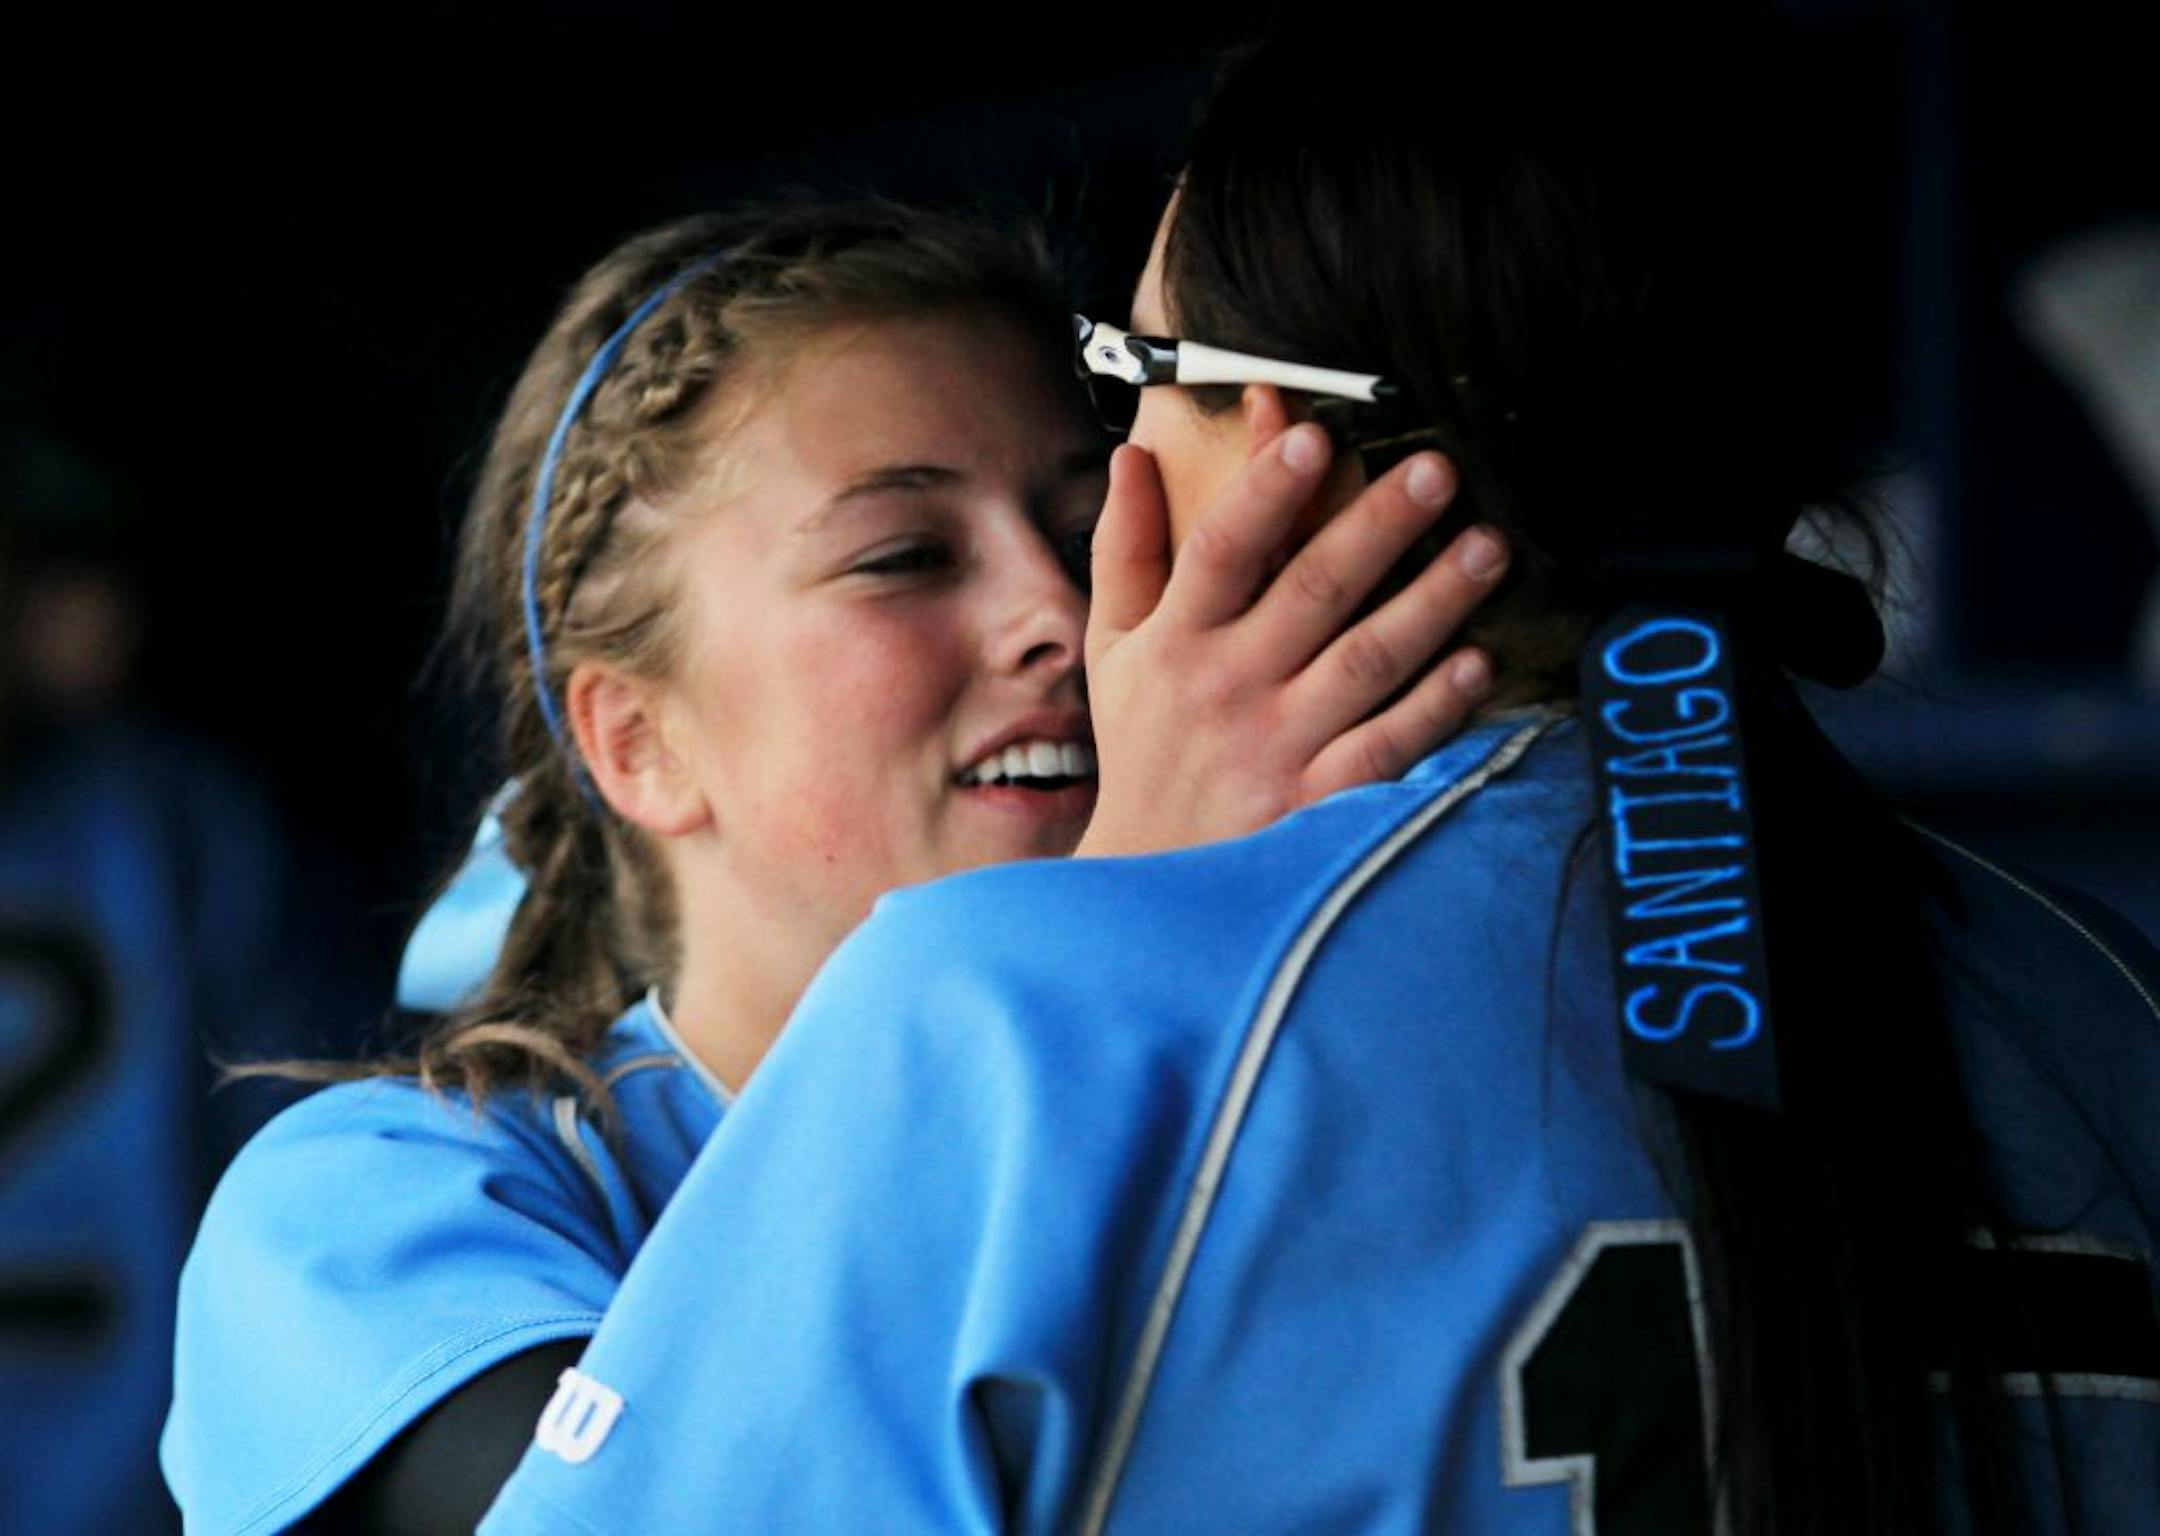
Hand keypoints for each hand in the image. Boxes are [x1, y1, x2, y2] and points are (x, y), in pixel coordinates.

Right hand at [1076, 423, 1508, 858]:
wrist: (1150, 880)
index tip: (1312, 434)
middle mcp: (1228, 686)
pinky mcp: (1317, 801)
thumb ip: (1125, 550)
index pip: (1221, 549)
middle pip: (1312, 591)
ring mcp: (1278, 746)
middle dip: (1378, 525)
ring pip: (1365, 661)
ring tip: (1489, 547)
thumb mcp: (1112, 647)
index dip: (1264, 491)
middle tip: (1439, 468)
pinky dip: (1432, 707)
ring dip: (1431, 602)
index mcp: (1176, 639)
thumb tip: (1132, 455)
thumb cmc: (1142, 745)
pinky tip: (1477, 662)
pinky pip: (1385, 746)